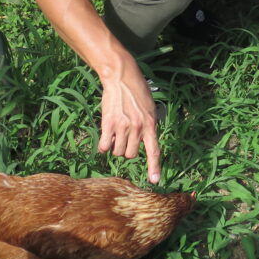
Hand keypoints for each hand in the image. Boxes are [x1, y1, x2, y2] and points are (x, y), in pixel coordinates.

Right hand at [97, 54, 160, 182]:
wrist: (121, 78)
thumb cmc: (137, 91)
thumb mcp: (149, 108)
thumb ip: (148, 125)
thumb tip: (144, 142)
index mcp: (150, 125)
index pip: (153, 151)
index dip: (154, 167)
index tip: (154, 181)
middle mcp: (138, 128)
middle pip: (131, 155)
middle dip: (127, 150)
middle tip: (125, 138)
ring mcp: (123, 127)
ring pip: (118, 152)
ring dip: (116, 147)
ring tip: (116, 134)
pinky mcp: (108, 124)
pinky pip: (105, 146)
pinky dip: (104, 146)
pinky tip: (105, 139)